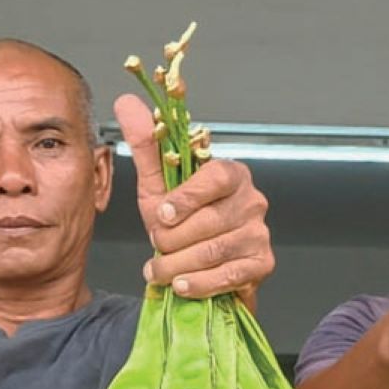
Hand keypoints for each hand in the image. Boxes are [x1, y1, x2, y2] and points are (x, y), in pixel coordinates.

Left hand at [114, 94, 273, 299]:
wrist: (198, 268)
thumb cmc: (180, 225)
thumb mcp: (158, 186)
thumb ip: (145, 147)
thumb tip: (126, 103)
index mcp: (231, 174)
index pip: (215, 177)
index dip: (186, 198)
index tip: (162, 215)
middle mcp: (252, 200)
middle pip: (209, 221)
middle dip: (172, 240)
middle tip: (156, 247)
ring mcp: (259, 233)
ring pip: (213, 251)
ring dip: (177, 266)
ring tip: (159, 271)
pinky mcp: (262, 264)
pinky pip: (227, 276)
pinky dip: (197, 285)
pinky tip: (181, 285)